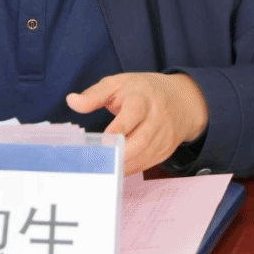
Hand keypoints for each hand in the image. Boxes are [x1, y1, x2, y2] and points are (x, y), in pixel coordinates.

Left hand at [66, 72, 208, 175]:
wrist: (182, 100)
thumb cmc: (143, 90)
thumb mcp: (119, 83)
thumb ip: (94, 94)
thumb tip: (71, 101)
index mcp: (143, 98)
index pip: (132, 114)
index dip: (118, 130)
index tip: (102, 140)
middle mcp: (157, 117)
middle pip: (140, 141)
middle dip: (118, 153)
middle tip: (96, 160)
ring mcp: (164, 136)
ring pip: (143, 156)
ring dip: (121, 165)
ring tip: (100, 168)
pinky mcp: (166, 150)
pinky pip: (146, 164)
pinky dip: (129, 169)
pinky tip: (113, 170)